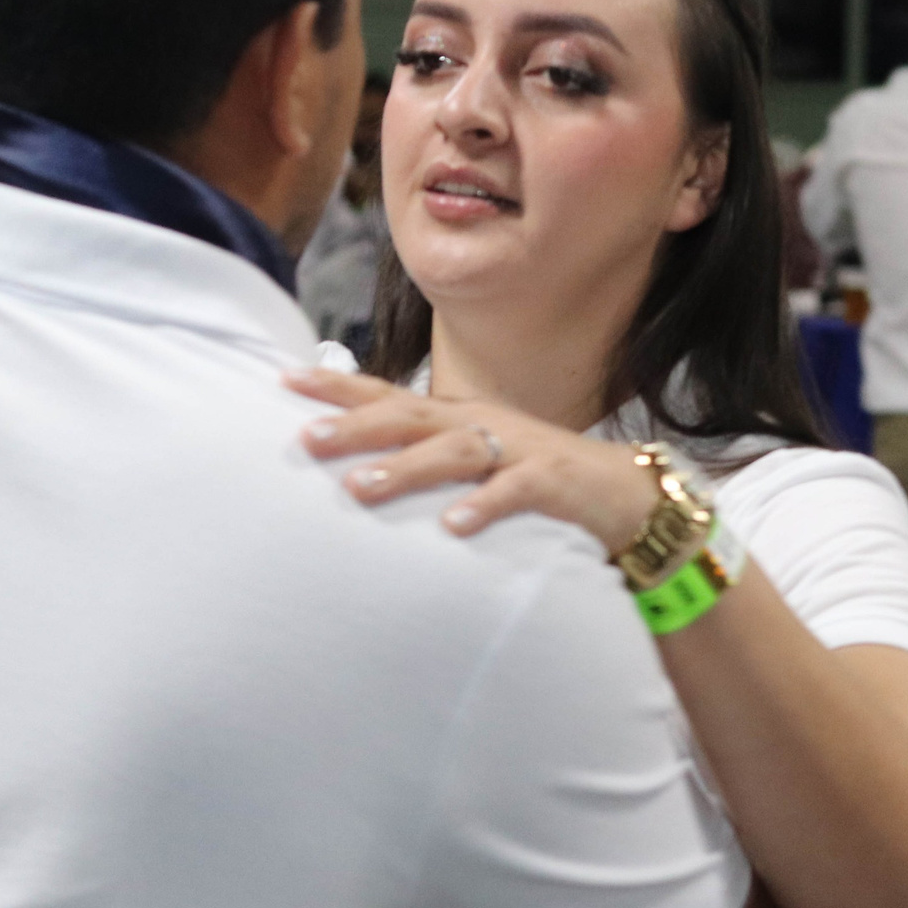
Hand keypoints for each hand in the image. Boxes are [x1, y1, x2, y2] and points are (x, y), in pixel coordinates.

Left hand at [283, 367, 660, 553]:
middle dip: (356, 425)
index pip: (389, 395)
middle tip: (305, 439)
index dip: (339, 388)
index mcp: (458, 418)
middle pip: (411, 416)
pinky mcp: (551, 482)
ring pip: (454, 451)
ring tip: (359, 488)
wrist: (624, 495)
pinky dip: (483, 506)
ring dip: (405, 468)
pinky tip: (451, 526)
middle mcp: (481, 425)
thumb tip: (358, 469)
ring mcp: (517, 450)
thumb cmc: (538, 482)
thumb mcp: (476, 463)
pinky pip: (513, 491)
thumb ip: (425, 459)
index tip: (284, 380)